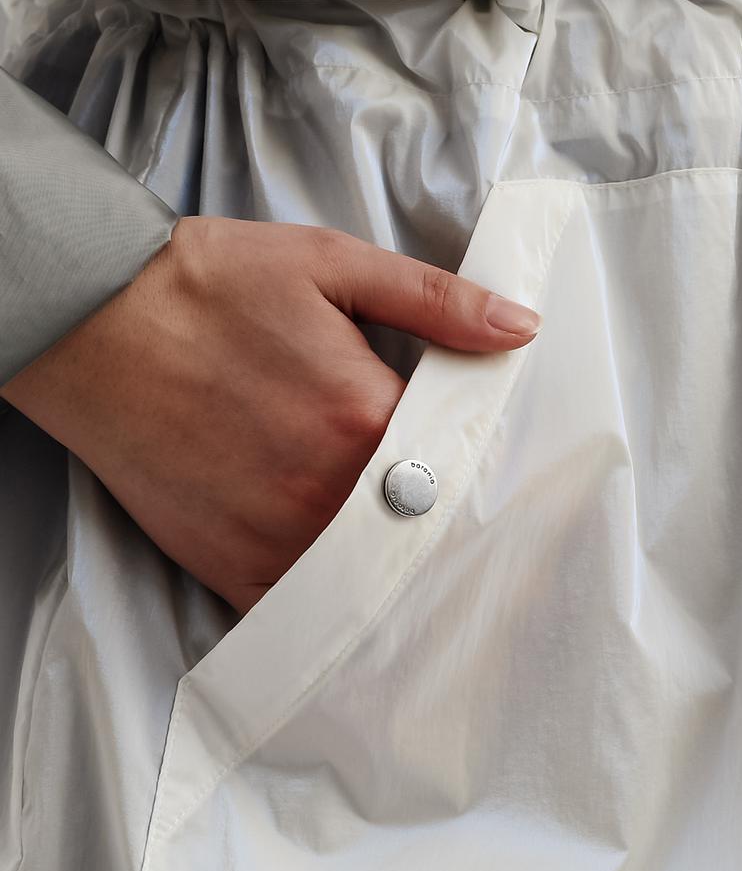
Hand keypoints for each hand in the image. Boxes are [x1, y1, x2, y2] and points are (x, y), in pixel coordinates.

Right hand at [1, 215, 540, 615]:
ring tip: (399, 534)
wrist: (90, 320)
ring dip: (391, 558)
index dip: (479, 459)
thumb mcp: (331, 266)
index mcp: (364, 416)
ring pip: (370, 575)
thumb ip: (436, 302)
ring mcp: (277, 538)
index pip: (463, 460)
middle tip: (452, 502)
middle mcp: (327, 491)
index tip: (487, 458)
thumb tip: (521, 328)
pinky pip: (305, 605)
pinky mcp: (231, 568)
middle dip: (442, 514)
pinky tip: (342, 570)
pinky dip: (328, 595)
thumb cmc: (208, 285)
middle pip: (423, 526)